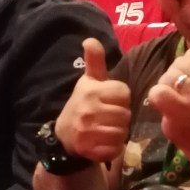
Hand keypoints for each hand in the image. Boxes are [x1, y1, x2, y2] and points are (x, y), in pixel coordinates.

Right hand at [54, 38, 130, 162]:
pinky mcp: (89, 150)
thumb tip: (90, 39)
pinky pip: (115, 150)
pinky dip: (114, 148)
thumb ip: (94, 61)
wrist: (64, 135)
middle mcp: (88, 110)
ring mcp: (87, 132)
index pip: (124, 93)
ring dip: (119, 133)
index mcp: (91, 91)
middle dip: (121, 117)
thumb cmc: (83, 104)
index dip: (121, 98)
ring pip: (121, 133)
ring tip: (108, 129)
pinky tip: (105, 142)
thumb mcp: (89, 81)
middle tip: (110, 117)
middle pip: (125, 114)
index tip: (111, 101)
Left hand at [147, 40, 189, 149]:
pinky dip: (156, 97)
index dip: (187, 67)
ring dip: (165, 88)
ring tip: (175, 102)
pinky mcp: (178, 106)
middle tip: (183, 95)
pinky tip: (164, 105)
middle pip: (178, 63)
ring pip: (166, 76)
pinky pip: (158, 92)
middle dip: (175, 77)